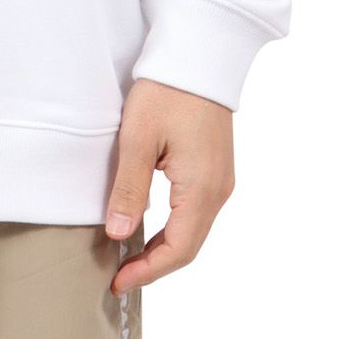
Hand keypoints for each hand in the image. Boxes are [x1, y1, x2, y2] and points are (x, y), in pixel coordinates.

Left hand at [104, 77, 234, 295]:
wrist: (197, 56)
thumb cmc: (166, 91)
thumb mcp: (138, 138)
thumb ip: (130, 189)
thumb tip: (118, 234)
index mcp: (202, 189)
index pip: (178, 250)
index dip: (148, 272)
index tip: (117, 282)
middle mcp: (218, 191)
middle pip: (188, 246)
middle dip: (154, 265)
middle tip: (118, 275)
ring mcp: (220, 180)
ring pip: (193, 230)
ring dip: (163, 248)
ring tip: (128, 256)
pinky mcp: (215, 169)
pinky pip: (195, 211)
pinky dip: (172, 228)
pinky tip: (149, 226)